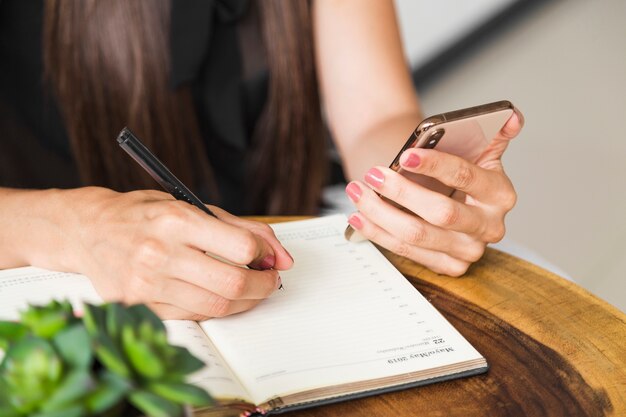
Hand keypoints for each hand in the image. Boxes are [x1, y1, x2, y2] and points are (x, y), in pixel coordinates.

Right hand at [65, 188, 292, 319]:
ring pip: (216, 306)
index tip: (268, 256)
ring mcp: (147, 284)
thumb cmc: (144, 214)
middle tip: (269, 280)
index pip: (240, 246)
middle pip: (233, 283)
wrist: (87, 230)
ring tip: (249, 288)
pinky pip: (194, 315)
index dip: (265, 253)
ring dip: (245, 301)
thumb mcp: (192, 206)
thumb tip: (282, 257)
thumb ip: (242, 228)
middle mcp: (159, 253)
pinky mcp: (139, 306)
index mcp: (176, 220)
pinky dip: (215, 308)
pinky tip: (218, 295)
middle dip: (263, 285)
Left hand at [345, 109, 523, 275]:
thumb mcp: (477, 150)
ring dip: (381, 213)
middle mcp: (489, 226)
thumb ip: (492, 131)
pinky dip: (378, 233)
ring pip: (417, 235)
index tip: (405, 154)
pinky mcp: (449, 266)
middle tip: (373, 174)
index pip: (465, 177)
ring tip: (358, 192)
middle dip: (402, 192)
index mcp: (500, 194)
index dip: (435, 165)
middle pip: (441, 212)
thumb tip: (512, 117)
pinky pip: (407, 252)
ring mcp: (469, 250)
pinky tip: (359, 217)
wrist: (447, 198)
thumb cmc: (456, 171)